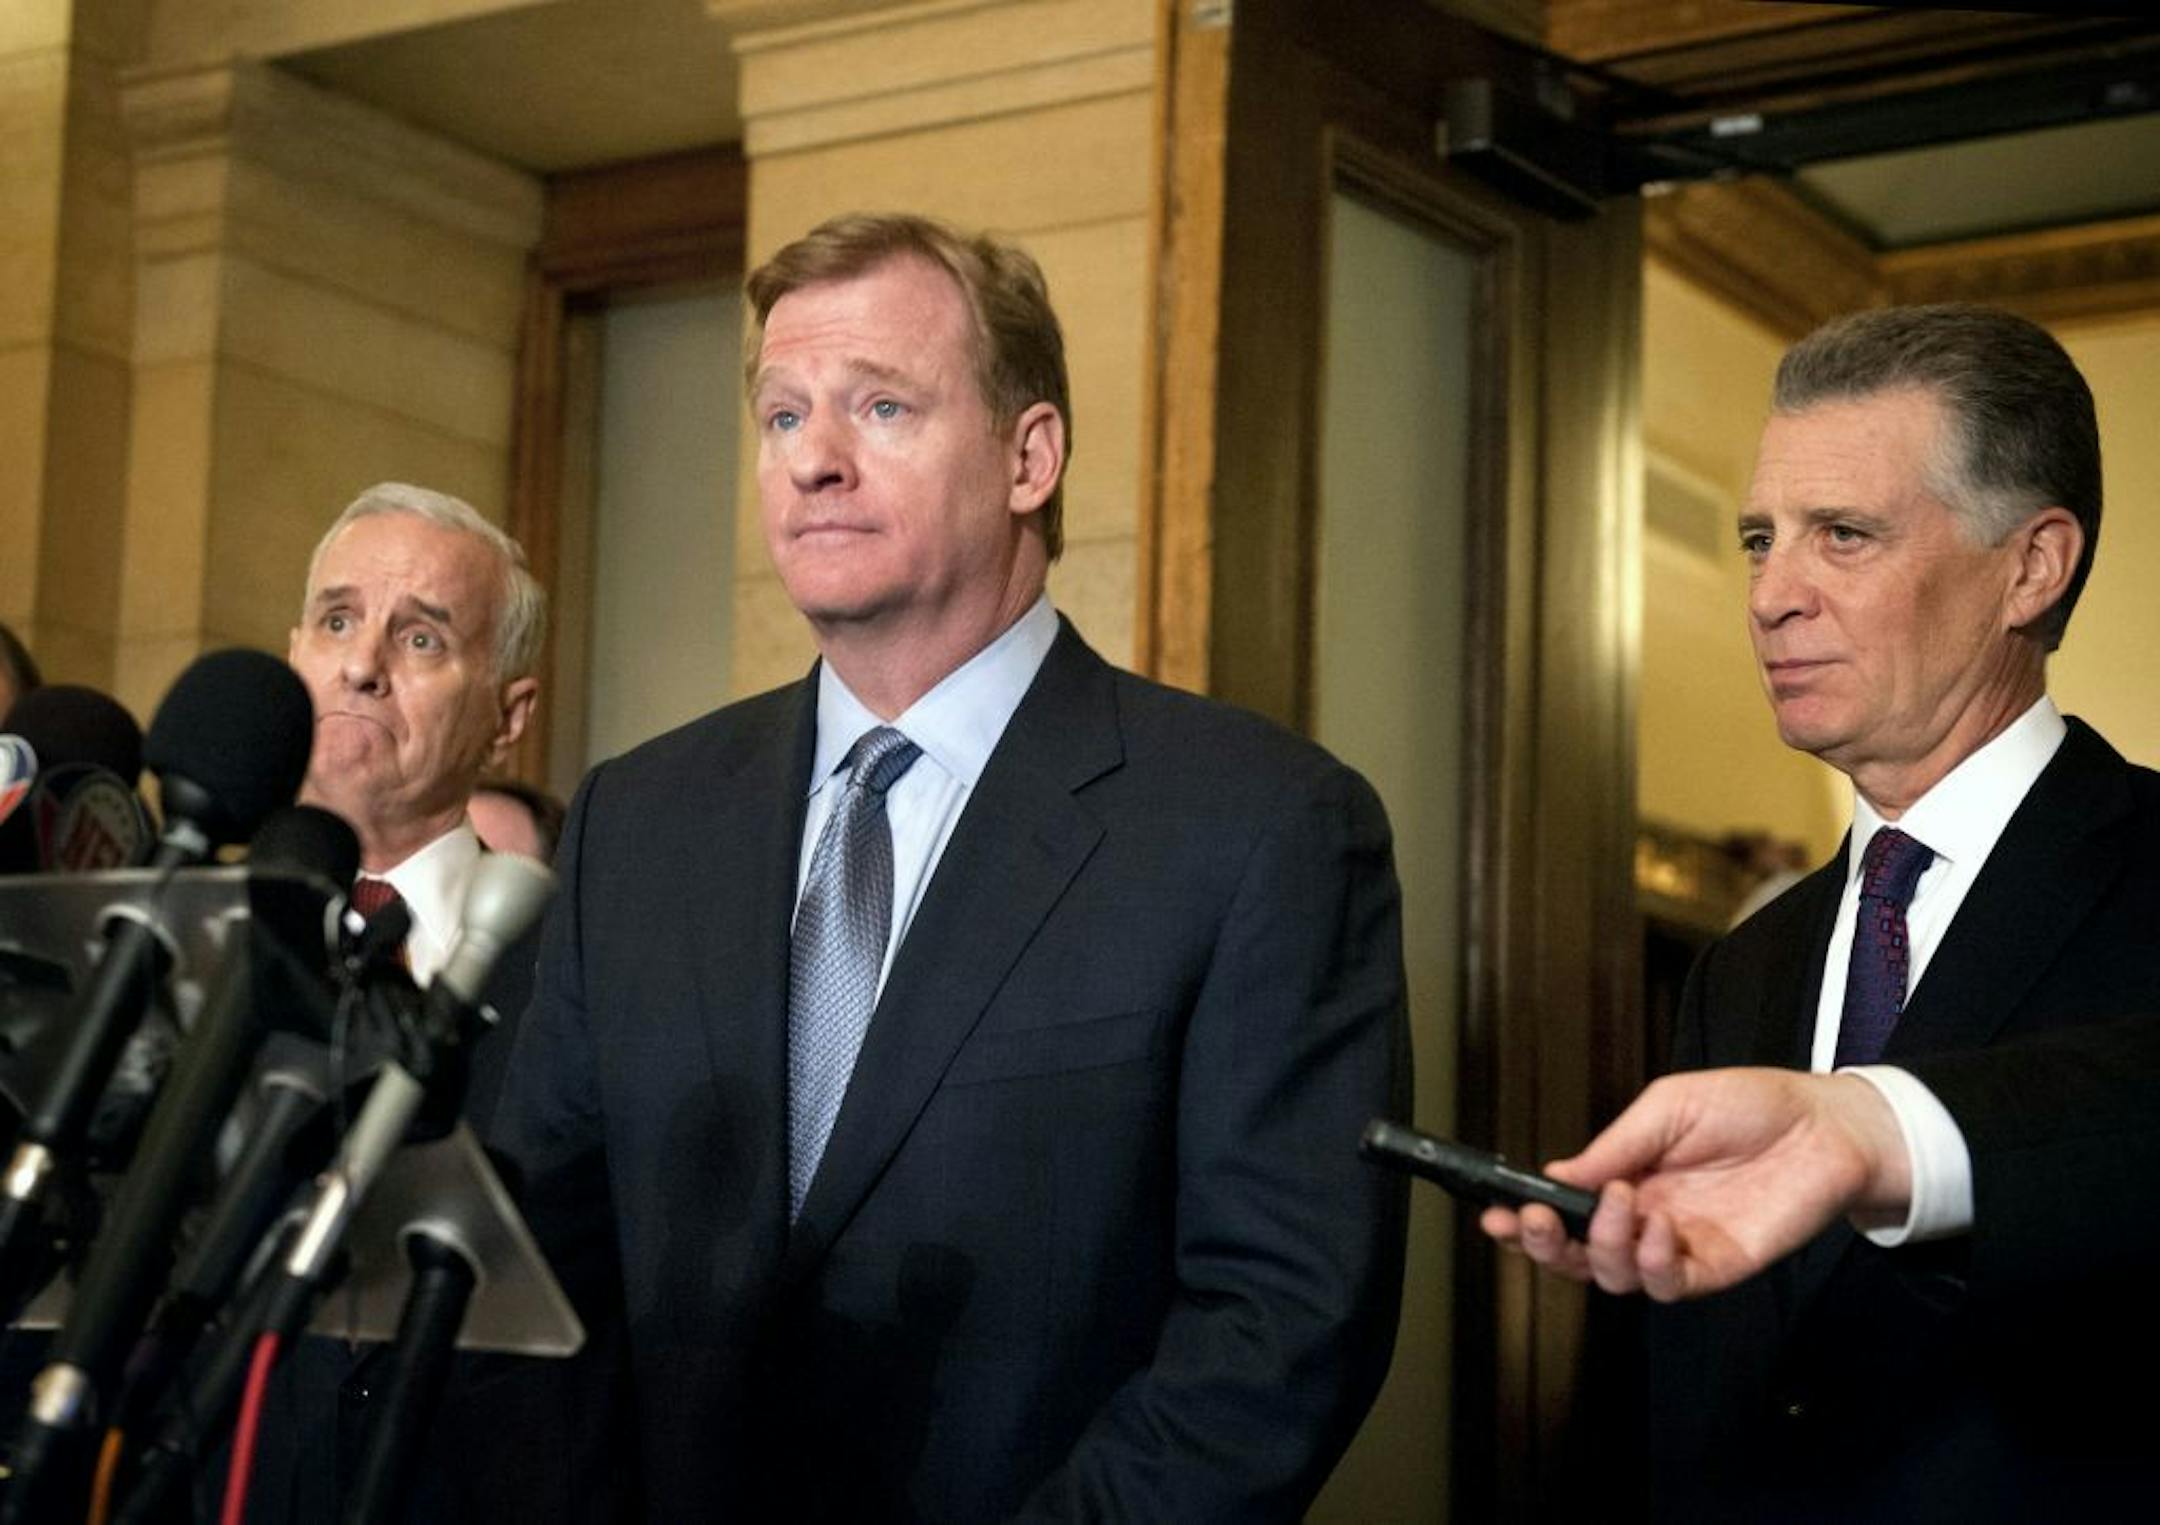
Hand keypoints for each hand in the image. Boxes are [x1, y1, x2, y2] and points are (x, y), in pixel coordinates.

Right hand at [1479, 1069, 1909, 1300]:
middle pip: (1578, 1257)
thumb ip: (1615, 1145)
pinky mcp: (1718, 1266)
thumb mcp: (1668, 1106)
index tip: (1496, 1214)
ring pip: (1615, 1277)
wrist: (1826, 1124)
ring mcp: (1679, 1246)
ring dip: (1603, 1246)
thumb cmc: (1752, 1105)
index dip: (1527, 1220)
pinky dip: (1651, 1262)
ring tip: (1621, 1202)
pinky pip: (1669, 1283)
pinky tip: (1656, 1227)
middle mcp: (1645, 1220)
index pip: (1565, 1213)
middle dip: (1545, 1246)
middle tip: (1534, 1222)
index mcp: (1626, 1179)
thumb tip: (1557, 1175)